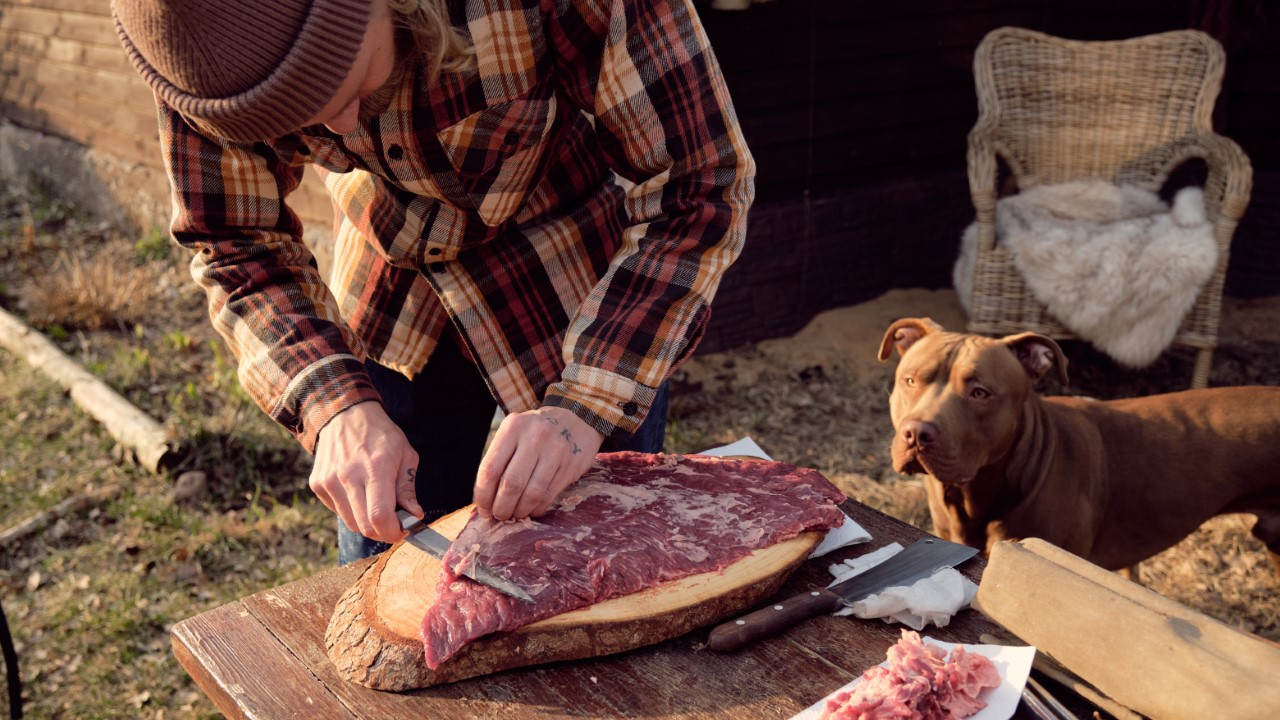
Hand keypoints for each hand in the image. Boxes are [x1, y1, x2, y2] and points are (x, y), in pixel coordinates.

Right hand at [309, 401, 420, 542]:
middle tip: (393, 523)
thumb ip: (407, 488)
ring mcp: (329, 481)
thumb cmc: (380, 435)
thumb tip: (414, 515)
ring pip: (350, 523)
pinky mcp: (317, 484)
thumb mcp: (405, 454)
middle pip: (364, 526)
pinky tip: (359, 494)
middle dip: (382, 532)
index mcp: (375, 468)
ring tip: (377, 506)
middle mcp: (348, 476)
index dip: (393, 531)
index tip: (403, 529)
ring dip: (367, 524)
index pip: (379, 516)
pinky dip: (352, 512)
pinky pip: (338, 512)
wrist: (344, 415)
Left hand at [474, 406, 604, 520]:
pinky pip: (549, 495)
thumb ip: (500, 461)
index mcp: (513, 427)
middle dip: (501, 507)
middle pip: (511, 484)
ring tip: (515, 515)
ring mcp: (555, 450)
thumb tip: (485, 501)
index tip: (484, 509)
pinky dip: (537, 508)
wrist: (575, 419)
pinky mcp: (571, 464)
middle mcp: (534, 436)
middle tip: (499, 516)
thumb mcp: (514, 434)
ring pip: (532, 493)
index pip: (490, 469)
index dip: (484, 495)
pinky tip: (532, 509)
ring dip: (520, 511)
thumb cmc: (535, 433)